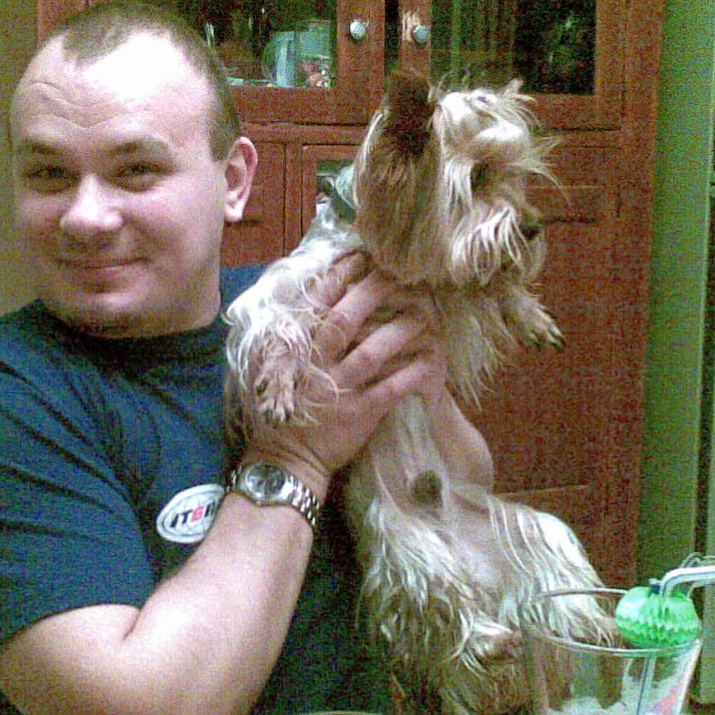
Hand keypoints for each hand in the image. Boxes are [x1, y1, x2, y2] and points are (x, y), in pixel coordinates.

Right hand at [240, 254, 446, 499]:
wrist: (288, 458)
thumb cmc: (289, 407)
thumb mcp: (282, 367)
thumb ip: (300, 336)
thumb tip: (322, 298)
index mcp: (298, 347)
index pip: (317, 303)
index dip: (341, 276)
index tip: (364, 256)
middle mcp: (316, 364)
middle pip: (346, 319)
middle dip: (374, 292)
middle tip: (401, 273)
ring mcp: (338, 389)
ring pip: (372, 352)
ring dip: (400, 330)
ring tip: (425, 313)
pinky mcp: (359, 414)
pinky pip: (390, 388)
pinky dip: (412, 373)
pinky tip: (432, 360)